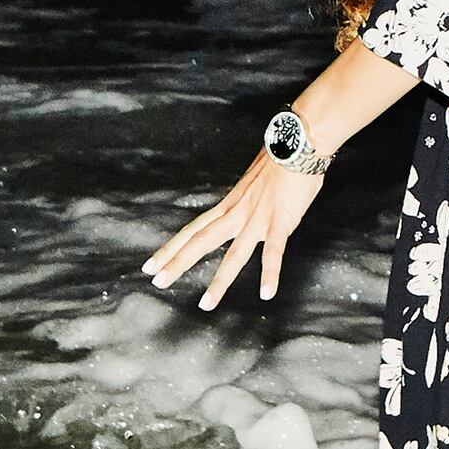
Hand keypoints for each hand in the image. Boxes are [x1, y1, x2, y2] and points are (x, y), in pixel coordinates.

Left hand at [145, 147, 324, 310]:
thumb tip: (246, 208)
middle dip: (177, 263)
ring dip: (219, 282)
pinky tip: (267, 294)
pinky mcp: (280, 221)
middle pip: (200, 242)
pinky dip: (270, 274)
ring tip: (205, 305)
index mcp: (229, 206)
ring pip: (234, 256)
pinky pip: (274, 253)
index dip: (171, 248)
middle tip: (156, 281)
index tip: (151, 264)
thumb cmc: (279, 159)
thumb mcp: (252, 184)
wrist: (296, 143)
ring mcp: (257, 219)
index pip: (193, 230)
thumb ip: (246, 202)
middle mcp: (237, 214)